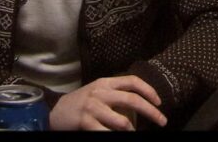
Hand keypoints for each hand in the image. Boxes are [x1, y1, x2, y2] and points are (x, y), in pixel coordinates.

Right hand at [49, 75, 166, 130]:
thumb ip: (115, 93)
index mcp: (105, 83)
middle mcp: (100, 93)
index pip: (132, 81)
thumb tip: (141, 102)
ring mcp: (93, 108)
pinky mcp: (86, 122)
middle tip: (162, 121)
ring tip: (133, 132)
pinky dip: (117, 136)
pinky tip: (120, 136)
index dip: (149, 91)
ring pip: (122, 122)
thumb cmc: (80, 102)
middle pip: (133, 100)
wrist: (55, 111)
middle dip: (151, 112)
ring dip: (132, 130)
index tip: (159, 102)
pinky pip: (107, 133)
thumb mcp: (97, 91)